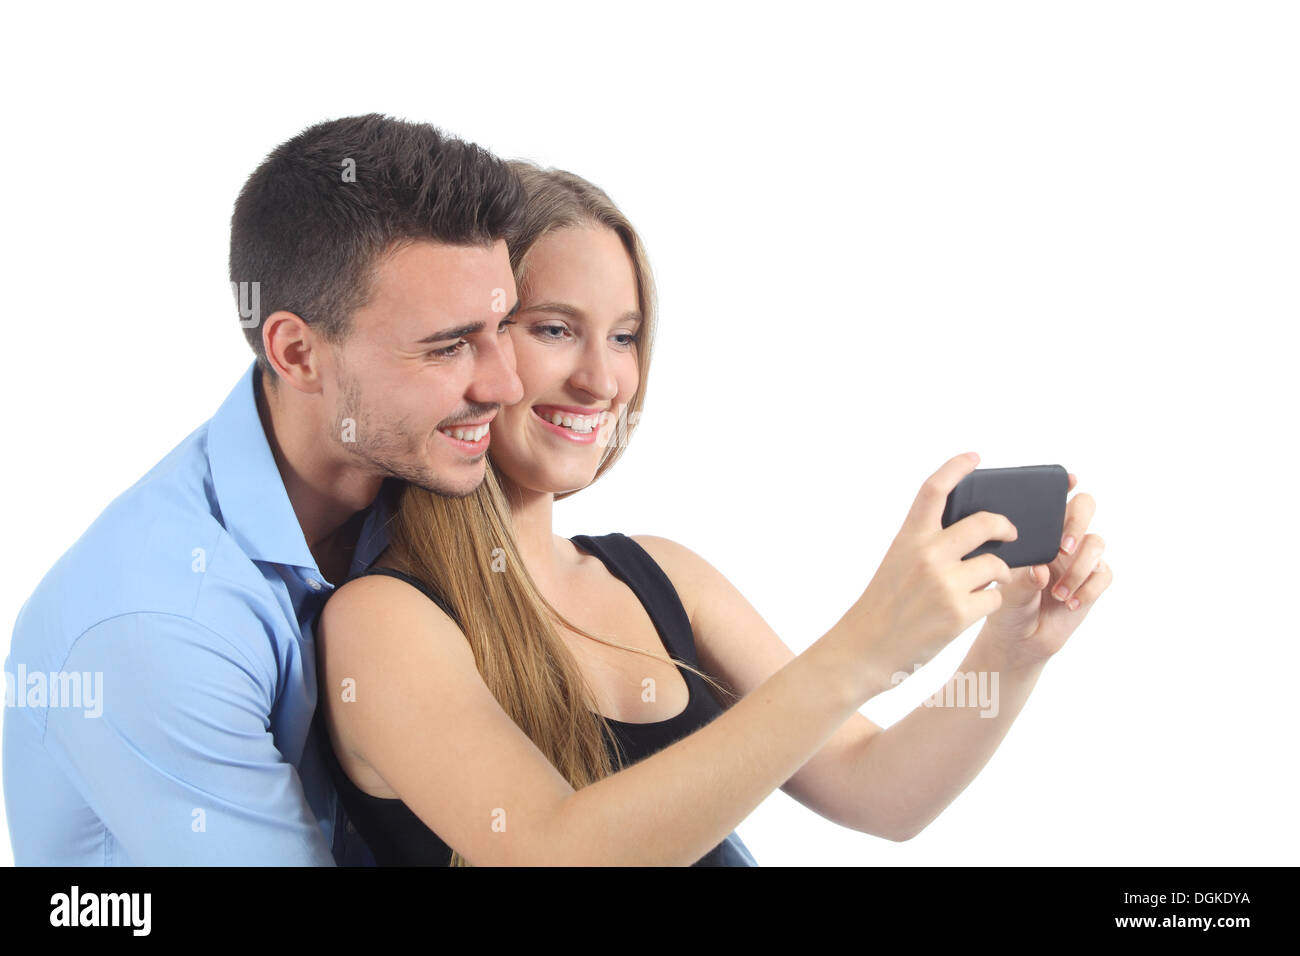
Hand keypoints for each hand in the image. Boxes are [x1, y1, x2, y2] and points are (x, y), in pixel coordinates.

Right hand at [841, 452, 1017, 692]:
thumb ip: (928, 544)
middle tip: (1011, 533)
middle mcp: (927, 554)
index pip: (934, 490)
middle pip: (984, 522)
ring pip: (997, 564)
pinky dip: (990, 601)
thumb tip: (976, 533)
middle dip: (1006, 526)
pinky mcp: (959, 612)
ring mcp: (944, 583)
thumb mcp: (897, 562)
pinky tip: (972, 609)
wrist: (864, 648)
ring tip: (986, 582)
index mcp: (908, 537)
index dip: (957, 467)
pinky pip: (995, 596)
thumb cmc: (883, 606)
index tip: (975, 457)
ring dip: (999, 573)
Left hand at [982, 471, 1112, 666]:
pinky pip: (1103, 575)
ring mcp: (1079, 560)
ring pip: (1097, 543)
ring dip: (1079, 567)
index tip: (1069, 480)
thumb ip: (1022, 579)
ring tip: (1057, 592)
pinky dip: (1087, 589)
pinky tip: (1069, 603)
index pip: (1053, 499)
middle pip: (1084, 508)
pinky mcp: (1092, 582)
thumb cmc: (1006, 606)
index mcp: (1036, 532)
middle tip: (1063, 548)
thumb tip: (1041, 569)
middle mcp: (1061, 540)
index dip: (1064, 484)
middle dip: (1077, 523)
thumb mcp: (1005, 590)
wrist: (1019, 639)